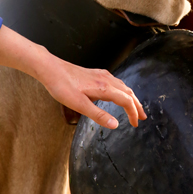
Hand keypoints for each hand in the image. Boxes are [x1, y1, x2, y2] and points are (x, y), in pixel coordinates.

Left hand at [0, 25, 145, 129]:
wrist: (50, 68)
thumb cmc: (62, 86)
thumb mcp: (79, 104)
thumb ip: (98, 115)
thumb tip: (115, 125)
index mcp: (104, 87)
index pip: (126, 101)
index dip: (133, 113)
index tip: (136, 124)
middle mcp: (106, 79)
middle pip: (128, 92)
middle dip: (137, 105)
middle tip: (143, 117)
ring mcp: (101, 75)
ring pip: (122, 86)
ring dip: (130, 97)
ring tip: (134, 106)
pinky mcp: (95, 74)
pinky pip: (115, 82)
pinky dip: (122, 90)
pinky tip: (117, 93)